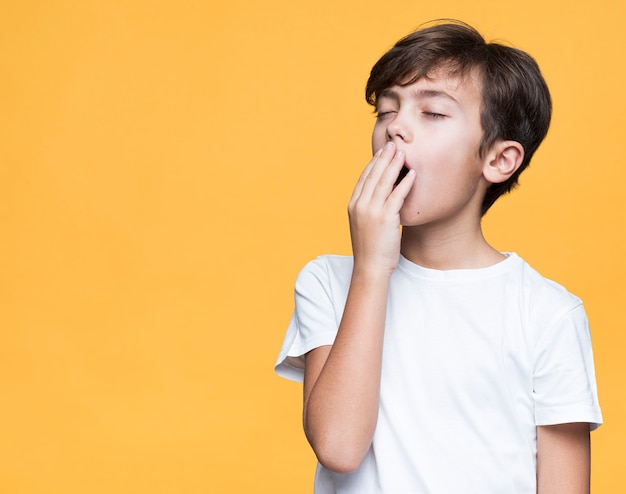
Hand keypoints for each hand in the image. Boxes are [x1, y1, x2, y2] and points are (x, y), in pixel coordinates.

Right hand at [348, 142, 414, 274]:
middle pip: (373, 175)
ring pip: (384, 182)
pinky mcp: (385, 218)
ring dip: (394, 165)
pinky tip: (413, 174)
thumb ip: (370, 209)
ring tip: (403, 152)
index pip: (364, 178)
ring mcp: (371, 211)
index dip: (374, 163)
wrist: (370, 268)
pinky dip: (405, 183)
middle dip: (383, 158)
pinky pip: (396, 196)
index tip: (382, 152)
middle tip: (393, 144)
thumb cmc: (370, 249)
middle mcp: (360, 205)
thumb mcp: (365, 225)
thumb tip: (382, 198)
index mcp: (354, 205)